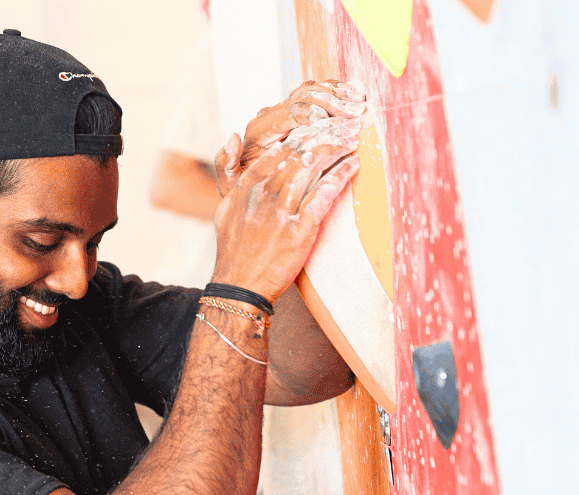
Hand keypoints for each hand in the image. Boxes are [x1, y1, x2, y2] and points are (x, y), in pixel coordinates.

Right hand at [210, 121, 360, 301]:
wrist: (240, 286)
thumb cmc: (235, 248)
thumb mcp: (224, 206)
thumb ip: (229, 170)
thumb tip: (235, 136)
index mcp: (246, 186)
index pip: (278, 149)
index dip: (302, 133)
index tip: (320, 124)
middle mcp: (263, 194)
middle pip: (297, 154)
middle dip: (322, 135)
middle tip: (343, 124)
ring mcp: (280, 212)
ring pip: (311, 169)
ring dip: (335, 149)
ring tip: (351, 137)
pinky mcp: (298, 231)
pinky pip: (323, 195)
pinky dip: (340, 176)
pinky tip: (353, 164)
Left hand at [214, 79, 365, 197]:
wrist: (253, 190)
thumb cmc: (247, 190)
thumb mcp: (233, 186)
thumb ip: (227, 165)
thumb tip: (232, 137)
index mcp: (258, 130)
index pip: (292, 113)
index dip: (318, 116)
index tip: (339, 126)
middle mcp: (270, 116)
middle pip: (305, 98)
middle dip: (333, 106)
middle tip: (355, 117)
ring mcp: (285, 110)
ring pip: (313, 91)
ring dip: (338, 97)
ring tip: (359, 107)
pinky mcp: (298, 111)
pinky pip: (319, 93)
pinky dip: (338, 92)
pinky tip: (355, 98)